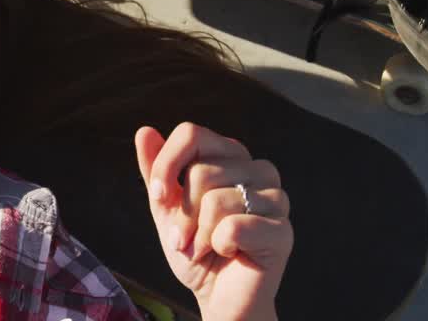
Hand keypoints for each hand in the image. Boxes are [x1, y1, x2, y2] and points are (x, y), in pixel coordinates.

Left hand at [136, 124, 291, 320]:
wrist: (218, 296)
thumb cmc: (195, 249)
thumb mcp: (166, 207)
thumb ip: (157, 170)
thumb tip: (144, 130)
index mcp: (231, 155)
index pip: (191, 134)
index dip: (166, 166)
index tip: (158, 196)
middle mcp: (258, 169)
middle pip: (201, 171)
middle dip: (181, 214)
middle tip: (185, 238)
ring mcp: (276, 198)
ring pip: (215, 201)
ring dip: (198, 235)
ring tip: (204, 248)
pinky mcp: (283, 231)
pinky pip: (233, 227)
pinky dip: (218, 246)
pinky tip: (229, 253)